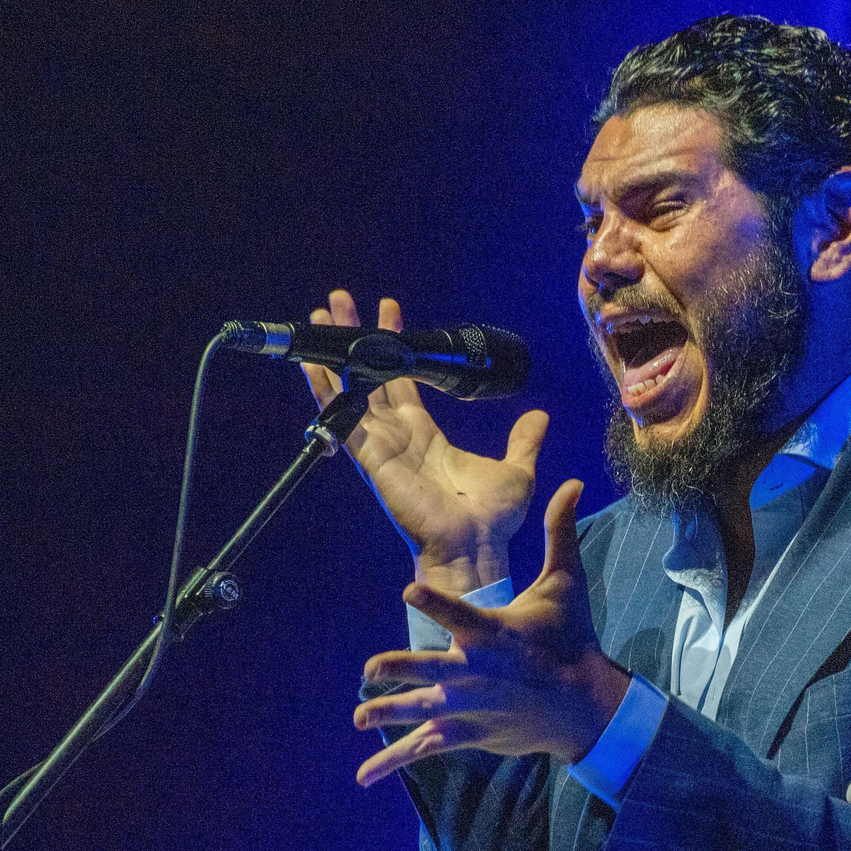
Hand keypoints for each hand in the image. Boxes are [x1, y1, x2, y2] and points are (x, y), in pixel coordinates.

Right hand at [303, 290, 548, 594]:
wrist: (476, 547)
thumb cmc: (492, 520)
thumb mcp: (517, 469)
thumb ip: (523, 441)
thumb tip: (539, 417)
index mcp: (425, 436)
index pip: (403, 381)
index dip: (397, 347)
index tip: (390, 311)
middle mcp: (397, 437)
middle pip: (370, 377)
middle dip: (356, 338)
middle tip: (341, 303)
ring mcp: (381, 447)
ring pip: (350, 389)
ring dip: (334, 354)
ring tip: (321, 318)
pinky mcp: (372, 459)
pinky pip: (342, 418)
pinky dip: (326, 389)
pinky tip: (312, 362)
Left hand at [352, 480, 630, 784]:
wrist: (587, 705)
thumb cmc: (571, 638)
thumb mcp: (566, 584)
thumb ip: (559, 532)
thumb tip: (571, 481)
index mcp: (494, 633)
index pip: (459, 613)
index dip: (435, 601)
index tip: (409, 589)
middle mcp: (477, 672)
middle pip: (430, 669)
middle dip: (399, 668)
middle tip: (369, 669)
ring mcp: (470, 707)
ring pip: (421, 711)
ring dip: (388, 714)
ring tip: (358, 719)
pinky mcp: (468, 733)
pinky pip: (426, 747)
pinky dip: (393, 760)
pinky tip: (364, 774)